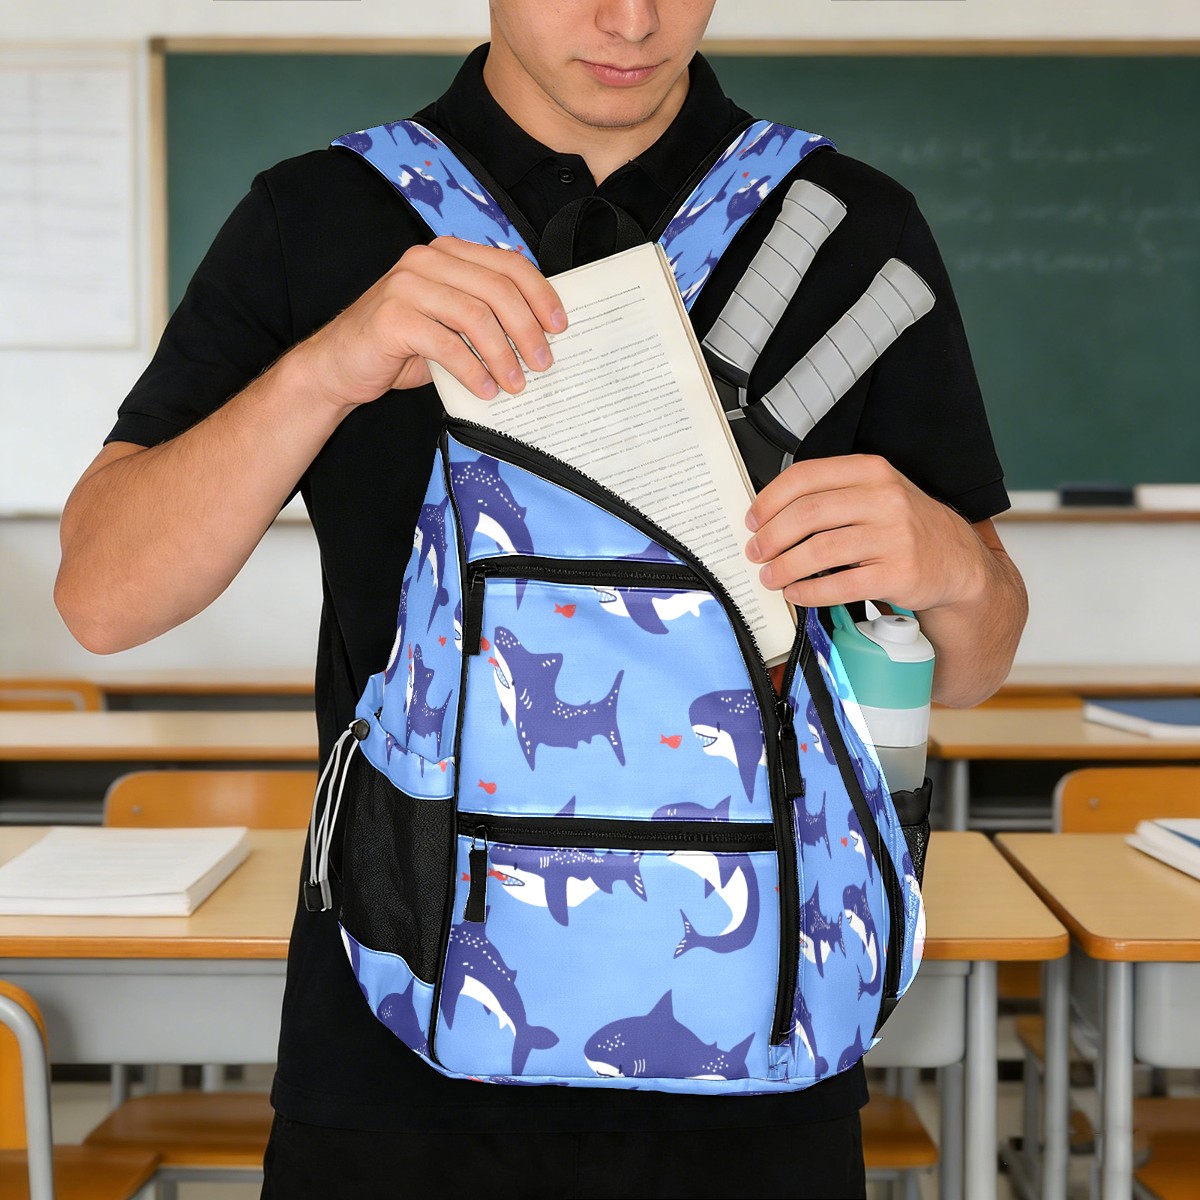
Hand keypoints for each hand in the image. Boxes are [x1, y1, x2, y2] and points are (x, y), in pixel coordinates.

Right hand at [292, 236, 565, 408]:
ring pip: (475, 316)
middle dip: (527, 330)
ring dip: (503, 355)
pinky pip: (446, 344)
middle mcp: (427, 260)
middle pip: (497, 290)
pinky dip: (472, 370)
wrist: (339, 365)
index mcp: (447, 254)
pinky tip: (485, 390)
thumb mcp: (450, 324)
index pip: (508, 265)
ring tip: (516, 383)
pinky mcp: (392, 317)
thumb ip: (484, 316)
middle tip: (543, 363)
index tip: (560, 327)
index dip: (541, 295)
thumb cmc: (401, 346)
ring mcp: (406, 285)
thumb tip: (539, 335)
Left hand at [743, 454, 987, 612]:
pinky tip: (797, 594)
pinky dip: (810, 592)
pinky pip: (841, 585)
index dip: (769, 500)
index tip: (752, 520)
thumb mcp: (874, 493)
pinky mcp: (898, 573)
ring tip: (771, 576)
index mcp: (870, 470)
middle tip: (756, 552)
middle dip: (771, 536)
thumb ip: (830, 494)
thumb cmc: (904, 526)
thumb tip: (769, 515)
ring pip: (821, 550)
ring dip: (785, 566)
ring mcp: (894, 536)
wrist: (956, 560)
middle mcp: (884, 498)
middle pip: (808, 513)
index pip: (806, 476)